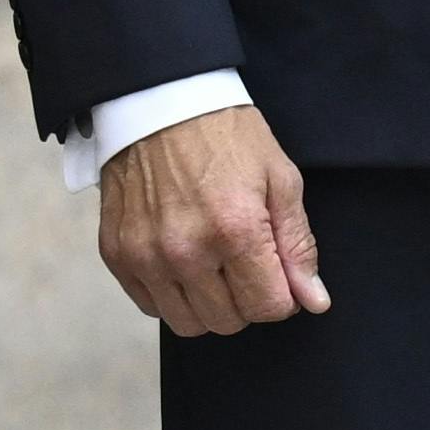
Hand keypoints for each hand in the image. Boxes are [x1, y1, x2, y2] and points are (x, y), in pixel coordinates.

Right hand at [98, 103, 326, 335]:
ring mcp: (144, 255)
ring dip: (209, 306)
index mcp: (235, 230)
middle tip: (248, 266)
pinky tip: (184, 264)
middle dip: (248, 302)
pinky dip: (171, 296)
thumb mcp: (281, 180)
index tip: (280, 273)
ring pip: (187, 322)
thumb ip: (298, 246)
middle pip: (228, 321)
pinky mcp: (116, 254)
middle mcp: (185, 250)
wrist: (159, 107)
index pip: (268, 307)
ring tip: (216, 267)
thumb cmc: (228, 139)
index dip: (284, 296)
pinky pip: (149, 305)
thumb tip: (314, 300)